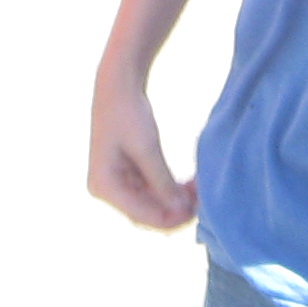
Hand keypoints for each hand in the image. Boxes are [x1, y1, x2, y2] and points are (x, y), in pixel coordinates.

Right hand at [90, 78, 196, 228]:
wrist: (118, 87)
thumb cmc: (128, 113)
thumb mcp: (147, 148)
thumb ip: (162, 182)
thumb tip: (180, 210)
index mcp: (104, 186)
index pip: (141, 216)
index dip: (170, 219)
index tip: (196, 212)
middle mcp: (106, 190)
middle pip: (145, 214)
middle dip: (174, 211)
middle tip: (202, 201)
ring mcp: (116, 185)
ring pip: (151, 205)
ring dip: (175, 201)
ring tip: (199, 190)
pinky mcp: (126, 177)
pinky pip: (151, 193)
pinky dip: (170, 190)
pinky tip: (189, 186)